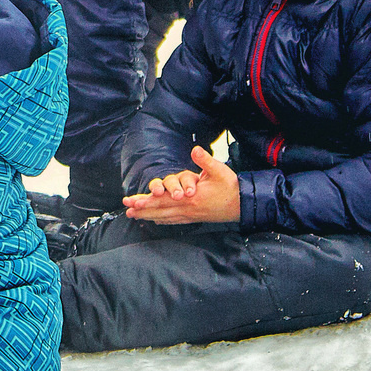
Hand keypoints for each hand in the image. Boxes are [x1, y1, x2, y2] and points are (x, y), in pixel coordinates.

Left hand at [120, 145, 241, 225]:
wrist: (243, 204)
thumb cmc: (231, 186)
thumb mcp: (219, 170)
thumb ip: (205, 160)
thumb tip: (195, 149)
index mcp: (191, 197)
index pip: (164, 199)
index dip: (147, 201)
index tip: (133, 201)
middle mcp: (188, 209)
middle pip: (160, 210)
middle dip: (142, 209)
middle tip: (127, 208)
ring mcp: (191, 215)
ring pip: (165, 217)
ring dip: (148, 216)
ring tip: (134, 215)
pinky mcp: (194, 218)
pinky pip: (174, 221)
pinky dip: (162, 220)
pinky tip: (154, 220)